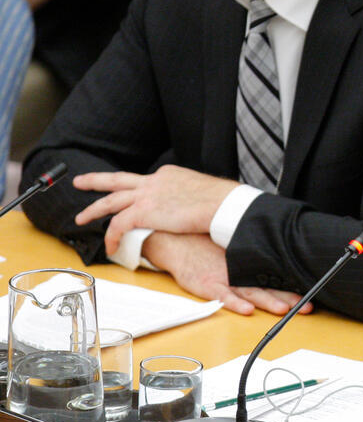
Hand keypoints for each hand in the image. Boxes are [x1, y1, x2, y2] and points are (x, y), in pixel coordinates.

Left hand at [73, 166, 239, 256]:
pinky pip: (118, 225)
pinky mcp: (143, 212)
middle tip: (81, 181)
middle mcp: (153, 181)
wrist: (222, 204)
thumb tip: (194, 208)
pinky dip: (111, 236)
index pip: (144, 182)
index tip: (132, 198)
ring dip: (93, 209)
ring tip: (80, 219)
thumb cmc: (221, 201)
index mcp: (168, 175)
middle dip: (97, 181)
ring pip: (110, 201)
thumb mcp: (202, 191)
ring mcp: (146, 195)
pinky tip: (110, 247)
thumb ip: (189, 197)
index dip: (135, 190)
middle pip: (118, 180)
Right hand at [143, 232, 312, 315]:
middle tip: (307, 306)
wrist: (178, 240)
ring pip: (250, 292)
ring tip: (284, 309)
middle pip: (268, 286)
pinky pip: (222, 296)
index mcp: (248, 263)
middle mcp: (240, 271)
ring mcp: (223, 278)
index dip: (294, 285)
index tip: (313, 292)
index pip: (276, 275)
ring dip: (268, 301)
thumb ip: (255, 255)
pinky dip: (234, 303)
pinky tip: (246, 310)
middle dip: (289, 297)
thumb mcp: (234, 244)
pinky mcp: (207, 285)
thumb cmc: (208, 244)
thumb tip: (282, 257)